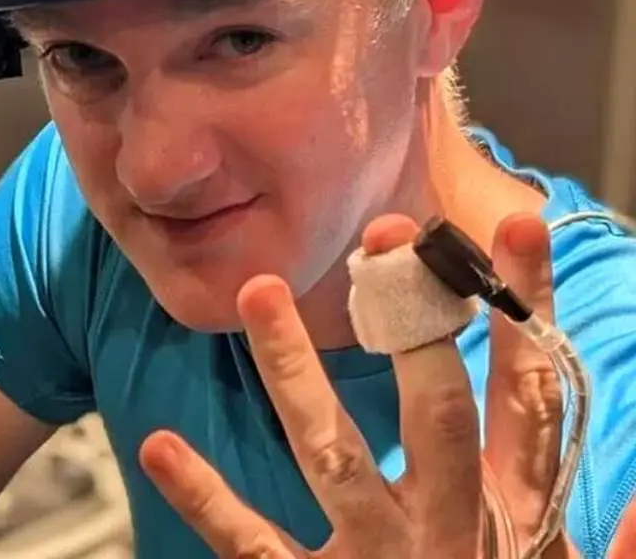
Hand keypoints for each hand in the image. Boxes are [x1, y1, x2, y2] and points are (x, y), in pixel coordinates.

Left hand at [139, 212, 577, 557]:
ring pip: (335, 456)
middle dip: (416, 326)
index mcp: (513, 518)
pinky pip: (254, 545)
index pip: (529, 398)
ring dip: (297, 372)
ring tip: (257, 292)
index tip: (509, 226)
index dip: (522, 310)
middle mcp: (450, 533)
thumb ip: (607, 542)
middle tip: (387, 238)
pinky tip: (161, 448)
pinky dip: (207, 499)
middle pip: (439, 417)